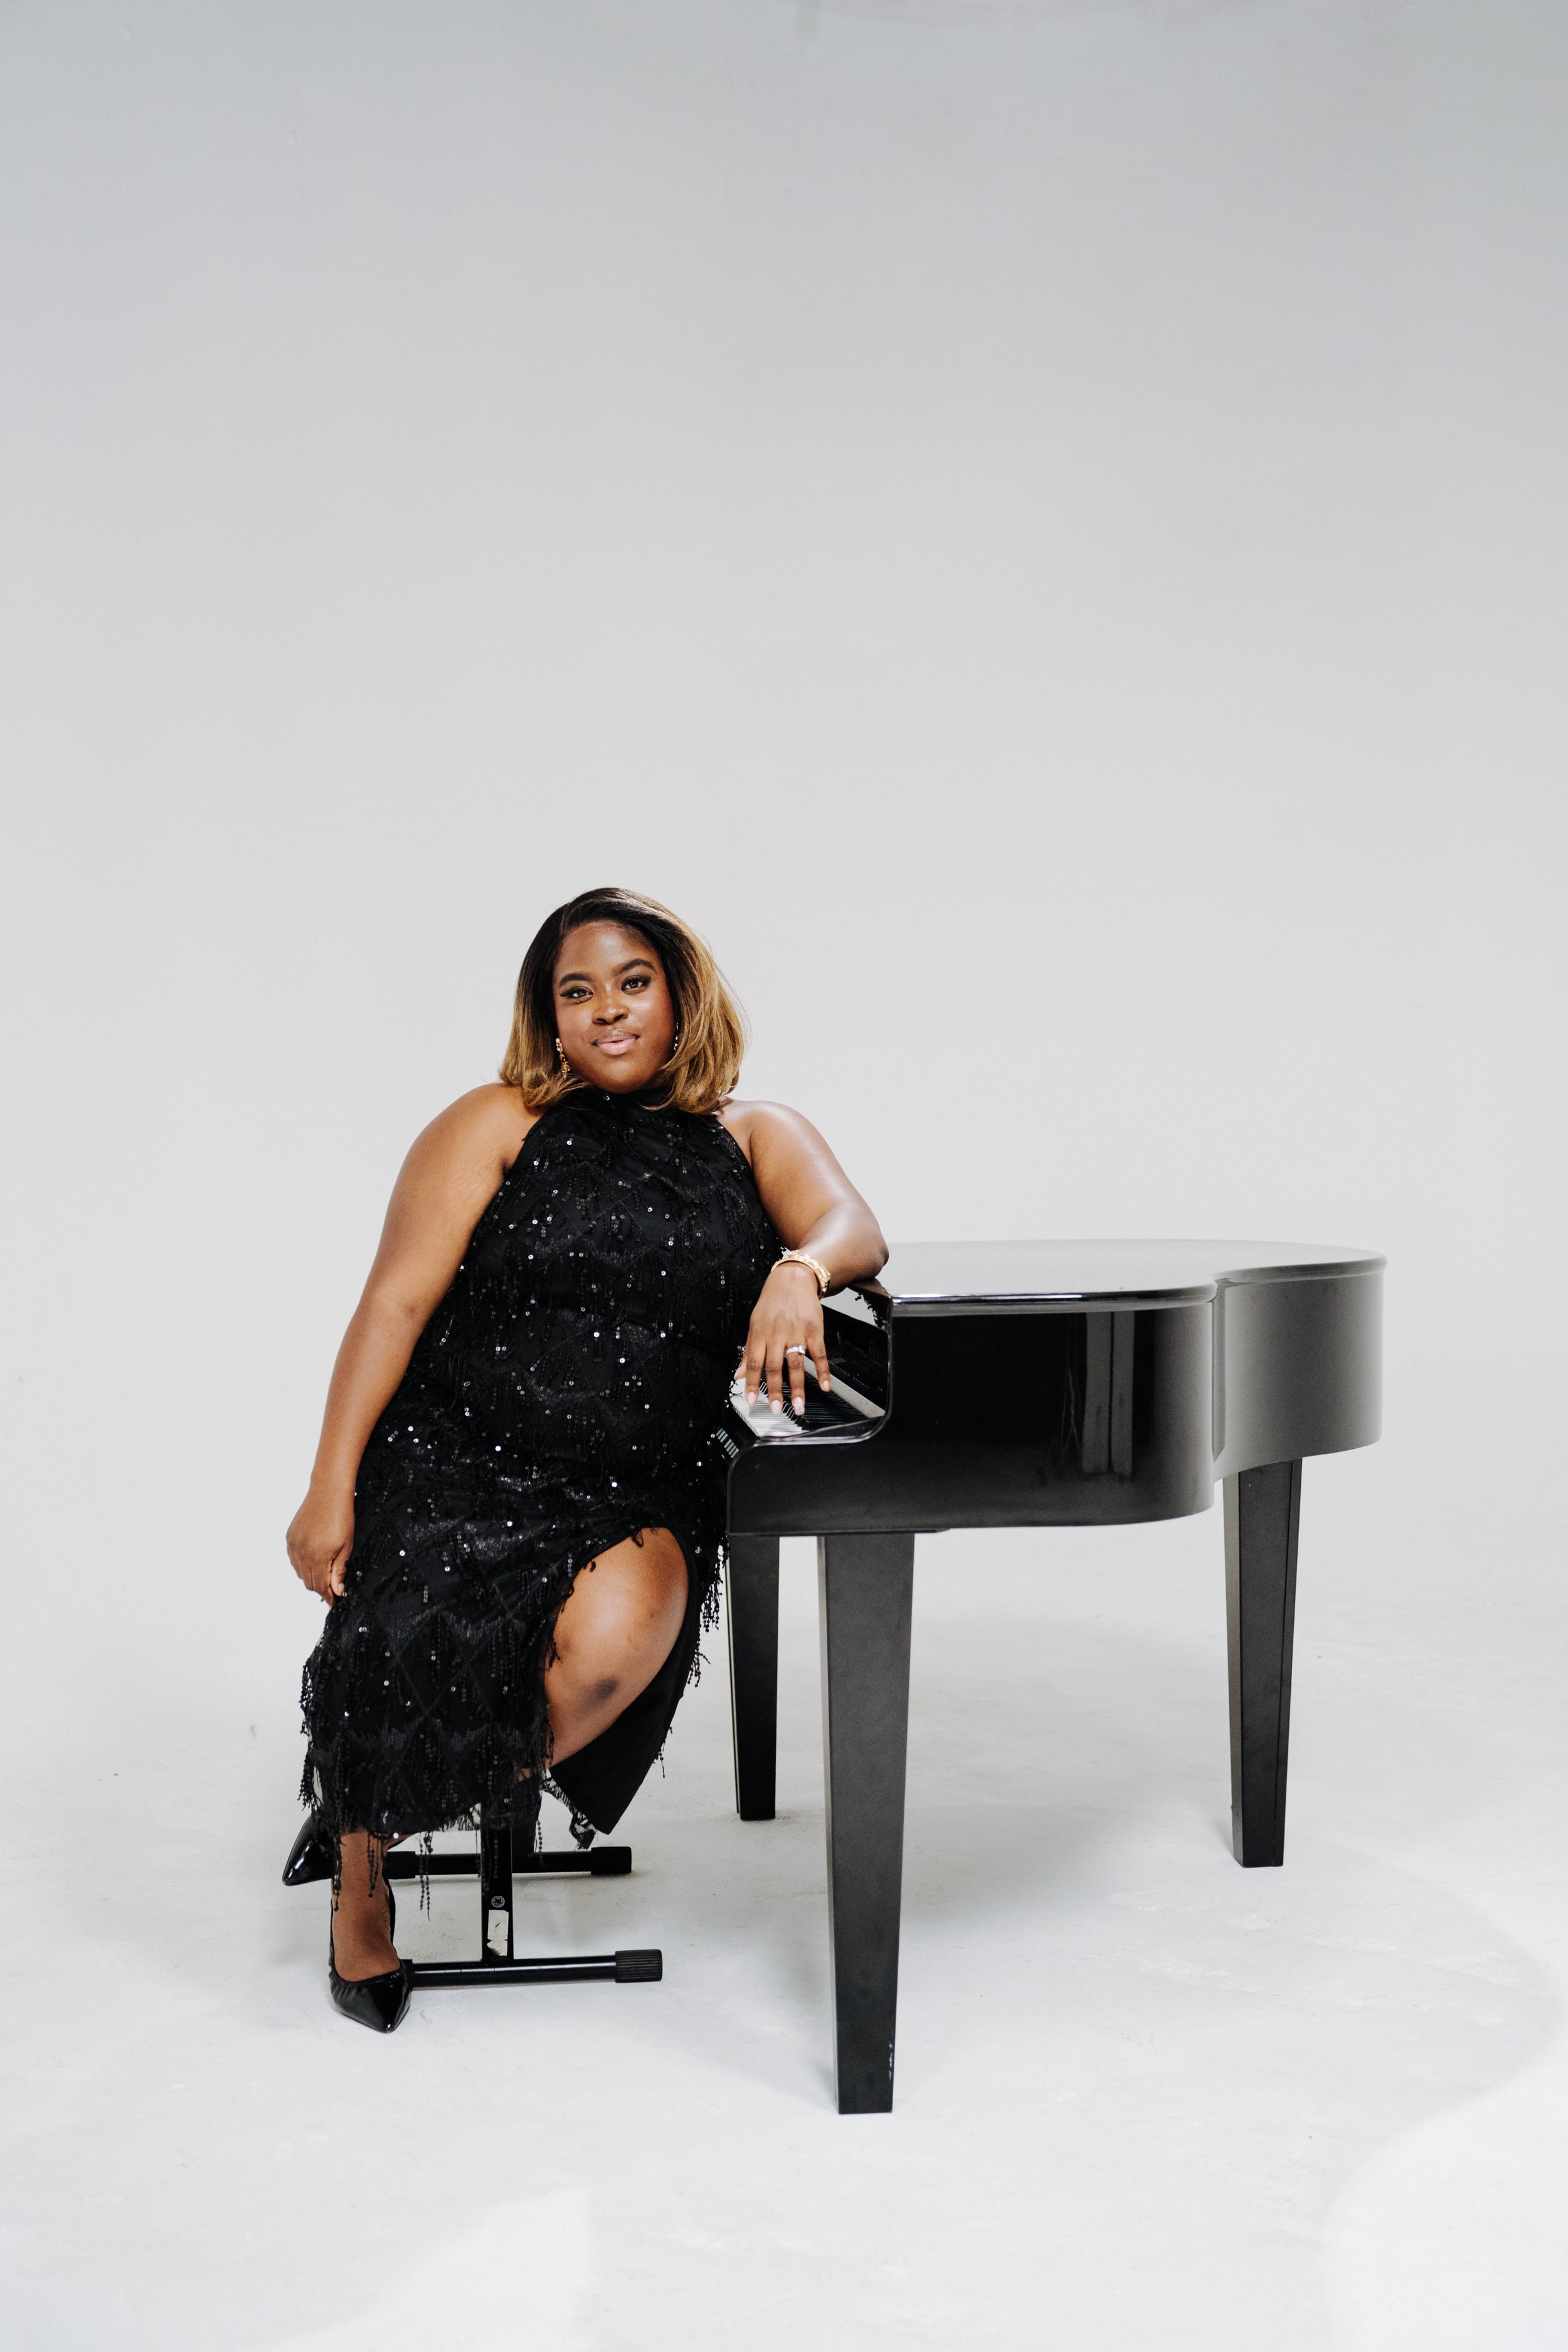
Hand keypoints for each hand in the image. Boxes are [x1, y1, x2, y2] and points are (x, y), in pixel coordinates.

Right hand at [288, 1483, 354, 1604]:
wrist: (328, 1492)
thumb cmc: (342, 1516)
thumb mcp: (346, 1545)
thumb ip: (339, 1570)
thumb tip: (337, 1591)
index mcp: (318, 1556)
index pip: (321, 1586)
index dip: (328, 1597)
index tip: (334, 1603)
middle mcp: (302, 1553)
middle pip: (309, 1582)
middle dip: (321, 1588)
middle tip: (333, 1587)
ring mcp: (294, 1545)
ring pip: (300, 1573)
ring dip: (311, 1576)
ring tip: (325, 1572)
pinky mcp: (290, 1537)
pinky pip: (294, 1560)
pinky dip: (302, 1565)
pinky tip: (313, 1559)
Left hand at [741, 1261, 830, 1417]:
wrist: (793, 1279)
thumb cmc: (772, 1302)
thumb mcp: (754, 1324)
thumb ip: (748, 1350)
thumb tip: (737, 1374)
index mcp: (760, 1333)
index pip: (753, 1362)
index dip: (751, 1382)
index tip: (751, 1399)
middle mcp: (777, 1334)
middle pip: (775, 1367)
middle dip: (775, 1390)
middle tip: (776, 1409)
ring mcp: (797, 1333)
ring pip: (796, 1364)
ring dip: (798, 1387)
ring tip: (798, 1405)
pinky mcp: (814, 1330)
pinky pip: (819, 1354)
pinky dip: (823, 1371)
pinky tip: (825, 1385)